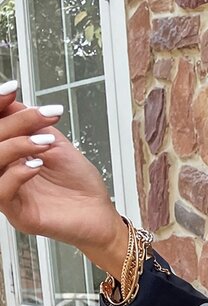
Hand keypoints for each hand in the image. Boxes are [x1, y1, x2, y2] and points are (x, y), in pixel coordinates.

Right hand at [0, 80, 123, 263]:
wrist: (101, 213)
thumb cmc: (80, 183)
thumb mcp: (55, 143)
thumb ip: (31, 123)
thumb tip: (10, 99)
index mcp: (10, 156)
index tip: (12, 90)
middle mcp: (4, 173)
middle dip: (14, 123)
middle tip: (43, 119)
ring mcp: (9, 195)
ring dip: (16, 146)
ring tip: (44, 142)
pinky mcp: (18, 215)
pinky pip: (1, 192)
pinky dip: (17, 174)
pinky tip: (36, 165)